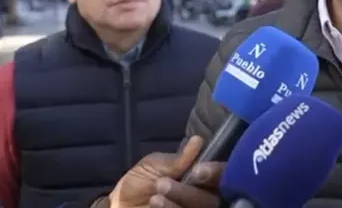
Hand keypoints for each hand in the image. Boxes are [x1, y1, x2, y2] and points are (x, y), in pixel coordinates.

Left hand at [108, 136, 223, 207]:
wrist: (120, 206)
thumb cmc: (139, 182)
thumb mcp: (155, 165)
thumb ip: (178, 159)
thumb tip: (199, 140)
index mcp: (201, 176)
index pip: (221, 173)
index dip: (215, 171)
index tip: (198, 170)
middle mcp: (203, 194)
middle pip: (213, 196)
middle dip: (189, 191)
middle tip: (164, 183)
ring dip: (178, 200)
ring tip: (156, 194)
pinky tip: (156, 203)